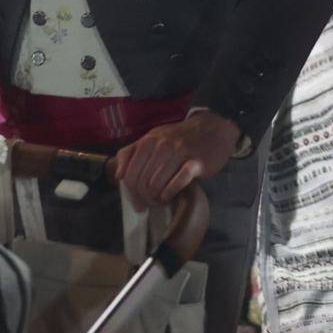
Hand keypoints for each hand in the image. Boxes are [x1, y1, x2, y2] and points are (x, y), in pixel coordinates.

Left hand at [108, 110, 240, 210]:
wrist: (213, 129)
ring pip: (157, 184)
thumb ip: (132, 153)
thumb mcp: (153, 138)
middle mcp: (161, 146)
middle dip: (145, 198)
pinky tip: (169, 196)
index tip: (138, 203)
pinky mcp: (196, 162)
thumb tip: (119, 175)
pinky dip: (170, 193)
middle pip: (142, 182)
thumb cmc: (180, 138)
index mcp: (148, 142)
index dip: (131, 193)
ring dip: (157, 198)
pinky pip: (177, 183)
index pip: (130, 174)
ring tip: (161, 200)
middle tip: (152, 203)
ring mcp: (179, 153)